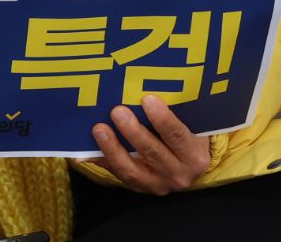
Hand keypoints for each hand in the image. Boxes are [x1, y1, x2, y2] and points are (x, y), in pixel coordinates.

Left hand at [90, 95, 209, 195]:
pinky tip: (86, 150)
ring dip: (113, 148)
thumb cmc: (188, 137)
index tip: (148, 99)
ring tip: (99, 129)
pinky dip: (102, 161)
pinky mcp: (139, 188)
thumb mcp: (190, 126)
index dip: (162, 119)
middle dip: (133, 132)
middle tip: (117, 111)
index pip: (177, 136)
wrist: (189, 167)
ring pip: (131, 170)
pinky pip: (117, 174)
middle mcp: (178, 174)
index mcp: (194, 155)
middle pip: (152, 152)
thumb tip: (143, 92)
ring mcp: (157, 184)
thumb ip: (174, 113)